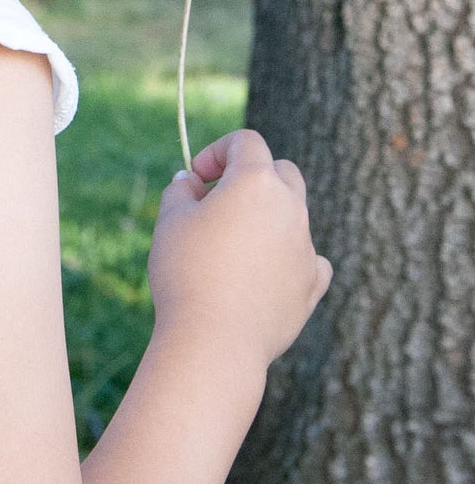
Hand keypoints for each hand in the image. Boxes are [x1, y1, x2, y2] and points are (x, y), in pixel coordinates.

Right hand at [147, 128, 333, 372]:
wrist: (215, 342)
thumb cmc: (187, 272)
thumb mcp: (170, 220)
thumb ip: (182, 190)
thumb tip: (192, 183)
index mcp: (256, 181)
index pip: (246, 141)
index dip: (217, 151)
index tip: (196, 178)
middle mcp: (290, 208)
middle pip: (282, 171)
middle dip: (253, 177)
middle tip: (220, 202)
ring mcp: (307, 248)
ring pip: (295, 216)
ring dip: (269, 218)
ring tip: (234, 246)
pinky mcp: (313, 286)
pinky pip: (311, 259)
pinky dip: (291, 258)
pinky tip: (267, 272)